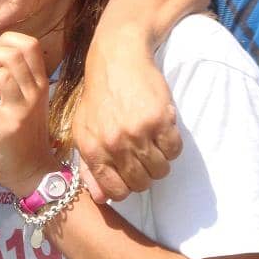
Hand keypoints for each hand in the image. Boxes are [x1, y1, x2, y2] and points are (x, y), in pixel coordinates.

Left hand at [0, 33, 57, 196]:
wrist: (33, 171)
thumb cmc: (22, 133)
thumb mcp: (26, 100)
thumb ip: (15, 77)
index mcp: (39, 81)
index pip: (28, 43)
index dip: (4, 43)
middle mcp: (35, 91)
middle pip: (12, 54)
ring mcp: (24, 109)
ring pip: (0, 76)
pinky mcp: (9, 128)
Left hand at [73, 29, 180, 201]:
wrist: (116, 59)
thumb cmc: (98, 97)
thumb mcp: (83, 130)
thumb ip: (89, 166)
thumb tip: (102, 199)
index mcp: (93, 149)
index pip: (116, 191)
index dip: (126, 188)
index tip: (128, 175)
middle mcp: (114, 144)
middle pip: (141, 183)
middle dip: (144, 175)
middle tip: (143, 157)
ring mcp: (138, 132)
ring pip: (161, 169)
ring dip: (160, 161)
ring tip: (152, 143)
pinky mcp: (160, 119)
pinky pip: (175, 150)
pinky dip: (172, 145)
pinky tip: (161, 131)